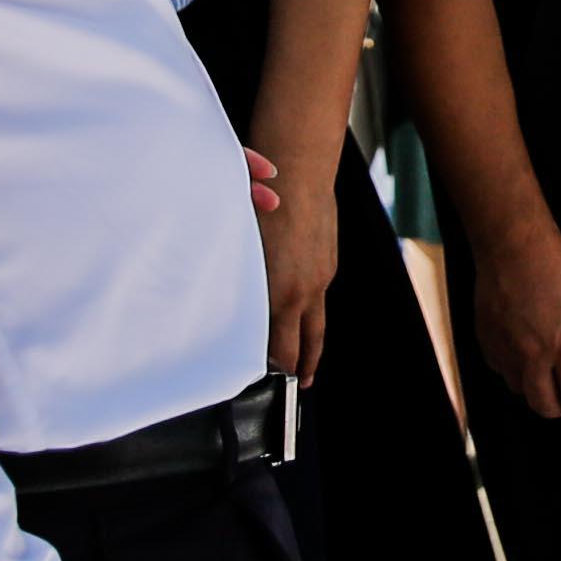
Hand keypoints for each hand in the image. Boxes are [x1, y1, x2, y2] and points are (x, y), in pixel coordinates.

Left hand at [256, 143, 342, 381]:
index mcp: (279, 293)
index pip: (278, 347)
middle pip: (305, 345)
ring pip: (318, 324)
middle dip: (299, 369)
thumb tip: (233, 308)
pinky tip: (301, 313)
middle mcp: (304, 291)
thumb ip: (240, 284)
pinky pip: (319, 296)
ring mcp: (320, 277)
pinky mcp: (328, 262)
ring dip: (312, 347)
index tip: (261, 377)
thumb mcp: (238, 249)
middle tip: (295, 387)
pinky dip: (311, 311)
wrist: (297, 173)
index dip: (271, 366)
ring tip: (306, 367)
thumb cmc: (259, 206)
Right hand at [475, 218, 560, 420]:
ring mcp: (507, 351)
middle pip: (544, 405)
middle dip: (559, 408)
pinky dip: (513, 370)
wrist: (513, 245)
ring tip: (544, 372)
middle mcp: (534, 358)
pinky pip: (500, 370)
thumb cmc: (559, 267)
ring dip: (534, 389)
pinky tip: (521, 354)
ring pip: (519, 390)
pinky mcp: (486, 341)